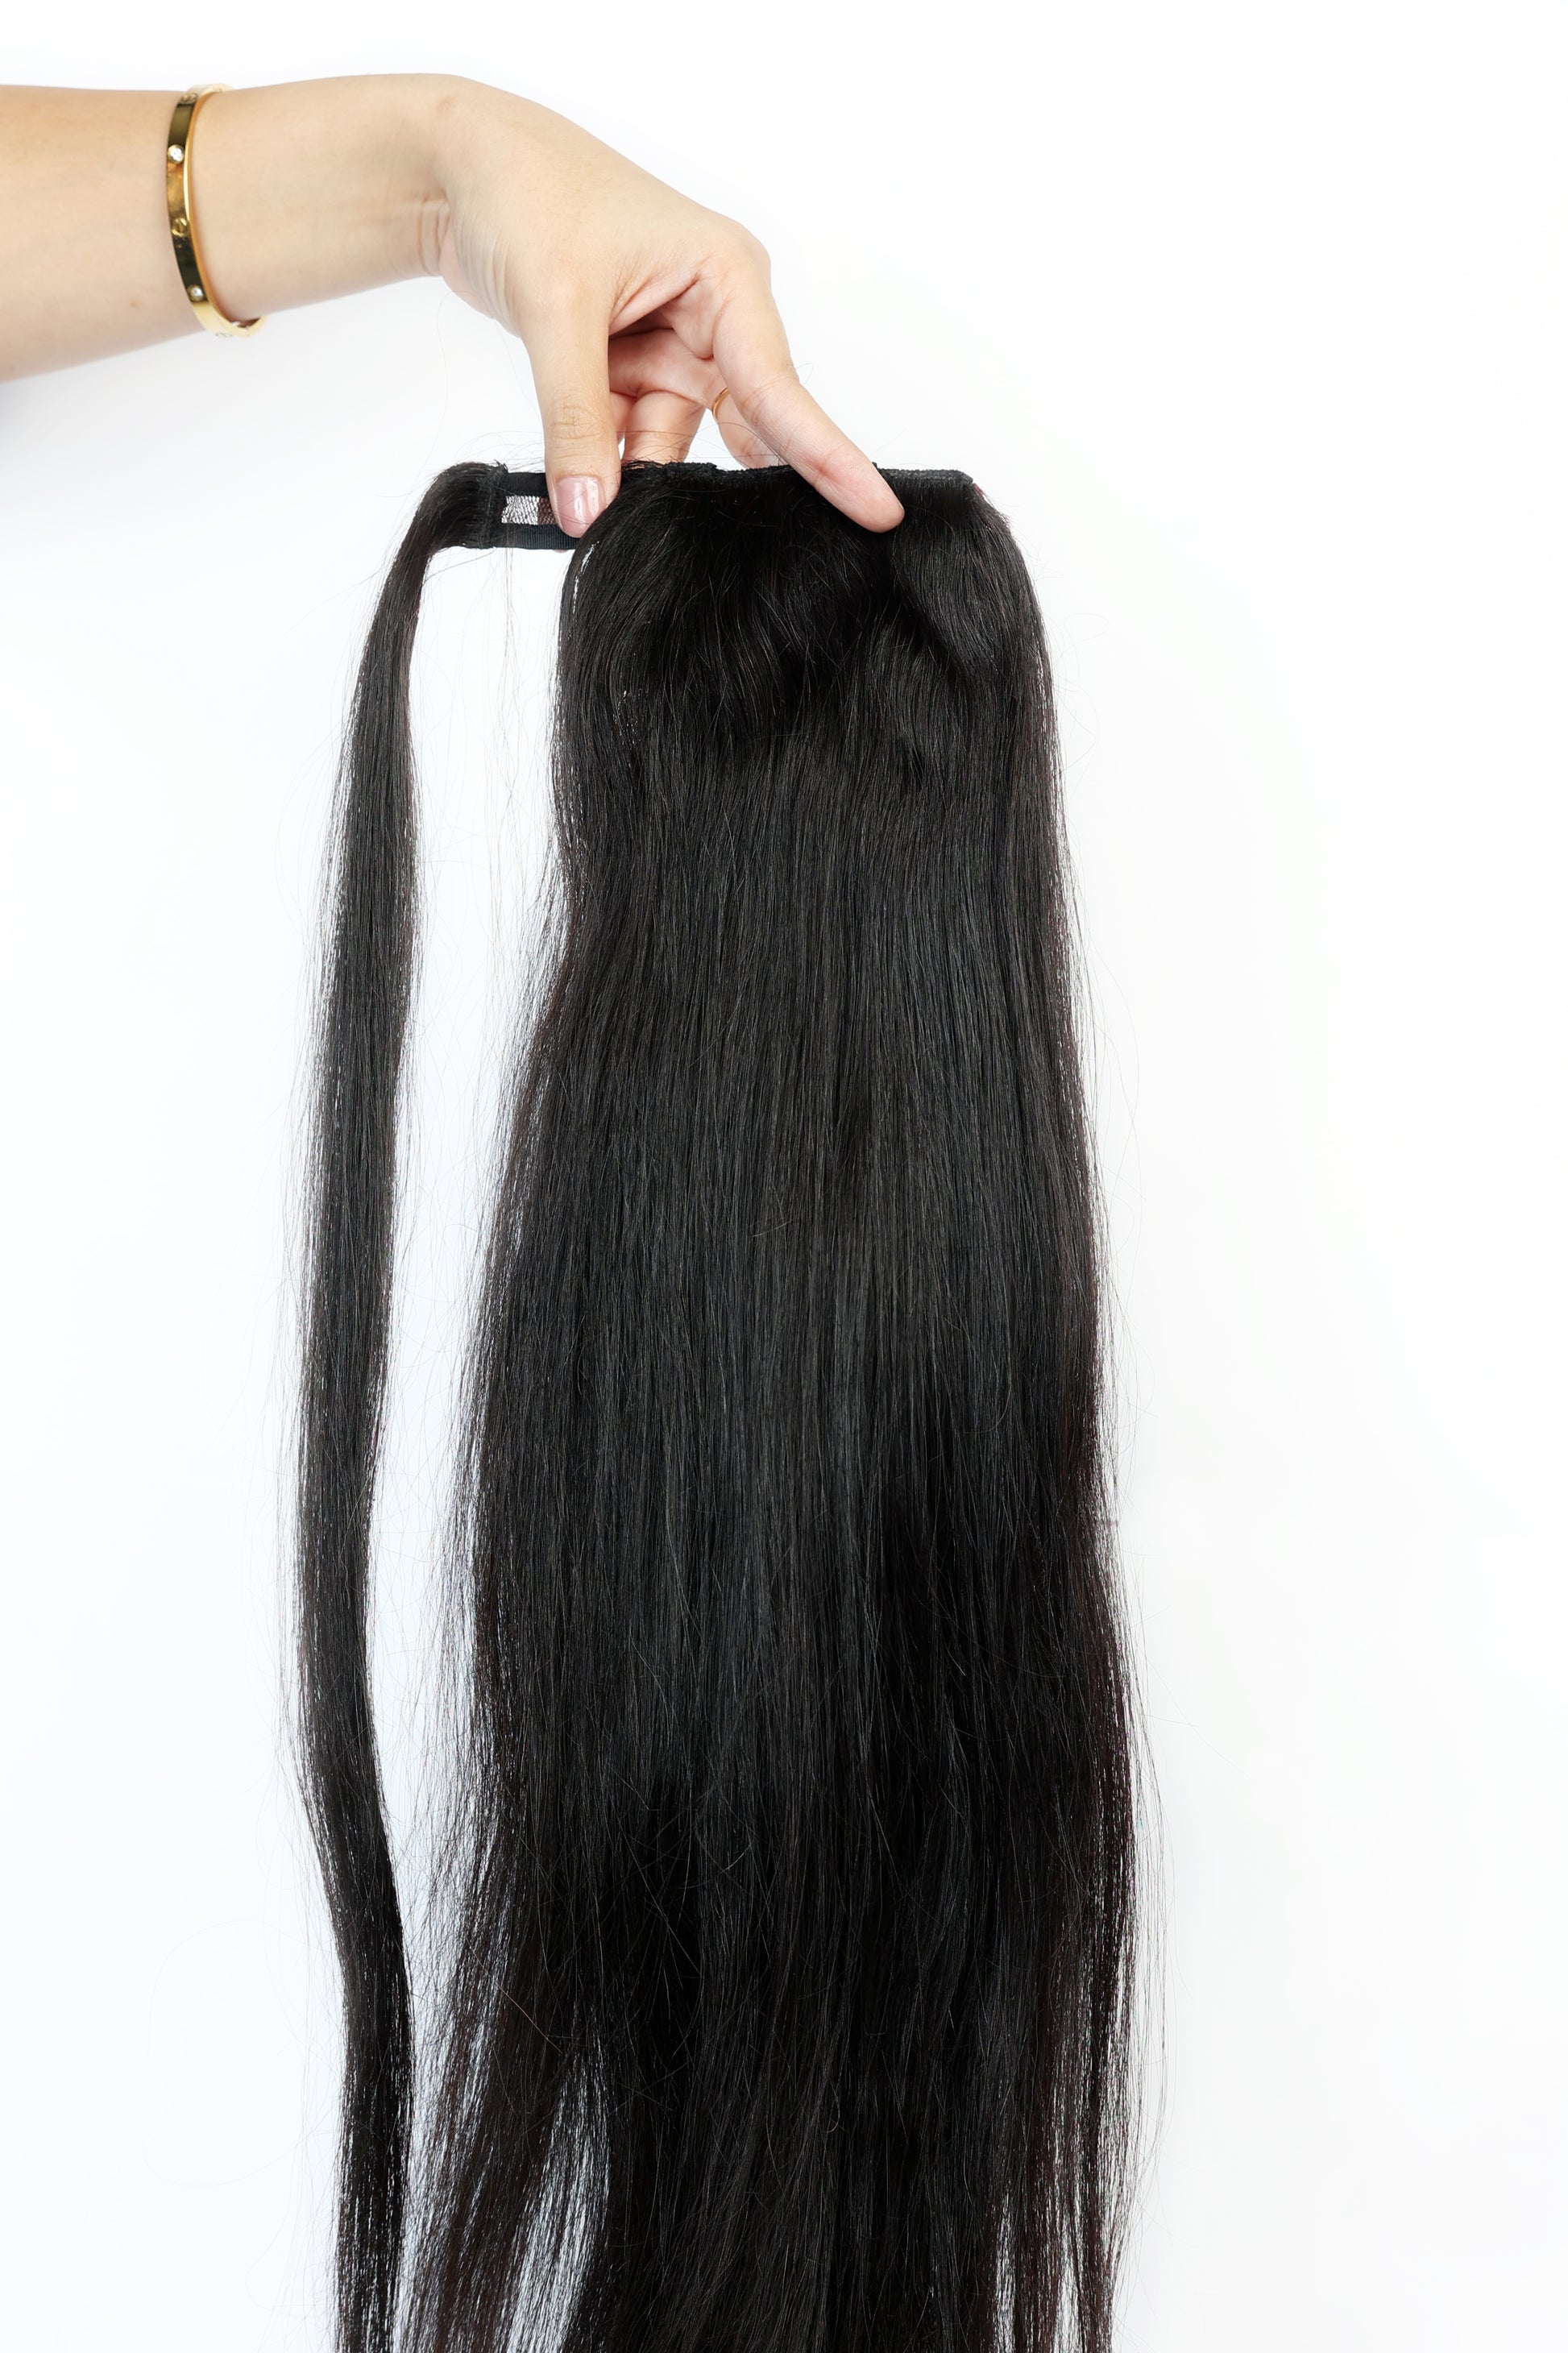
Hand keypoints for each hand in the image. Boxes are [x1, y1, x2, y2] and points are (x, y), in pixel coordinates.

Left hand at [422, 83, 902, 537]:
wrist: (455, 167)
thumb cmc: (525, 190)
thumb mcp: (555, 310)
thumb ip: (576, 420)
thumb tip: (590, 514)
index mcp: (726, 275)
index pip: (782, 387)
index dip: (826, 458)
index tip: (876, 510)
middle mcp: (713, 310)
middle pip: (738, 422)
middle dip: (705, 470)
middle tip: (714, 534)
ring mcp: (672, 339)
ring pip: (674, 436)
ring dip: (633, 461)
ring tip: (587, 471)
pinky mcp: (631, 360)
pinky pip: (633, 432)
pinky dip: (606, 452)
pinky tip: (579, 463)